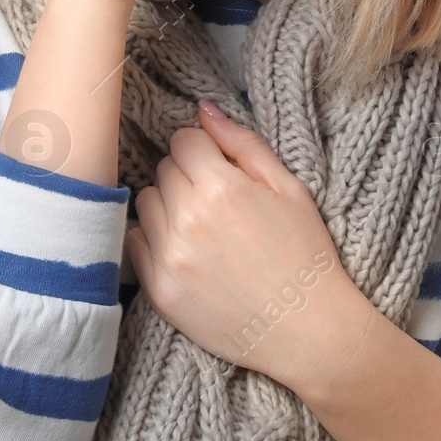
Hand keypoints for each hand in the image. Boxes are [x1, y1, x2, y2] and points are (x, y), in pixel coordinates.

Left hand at [124, 101, 374, 392]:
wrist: (308, 330)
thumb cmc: (305, 255)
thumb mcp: (289, 188)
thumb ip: (242, 143)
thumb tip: (202, 109)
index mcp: (221, 187)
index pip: (182, 140)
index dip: (202, 148)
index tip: (218, 166)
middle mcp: (187, 219)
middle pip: (163, 169)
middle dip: (186, 175)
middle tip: (217, 200)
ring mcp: (168, 258)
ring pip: (145, 203)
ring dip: (167, 206)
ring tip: (201, 227)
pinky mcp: (158, 291)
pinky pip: (133, 243)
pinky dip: (153, 240)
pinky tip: (185, 250)